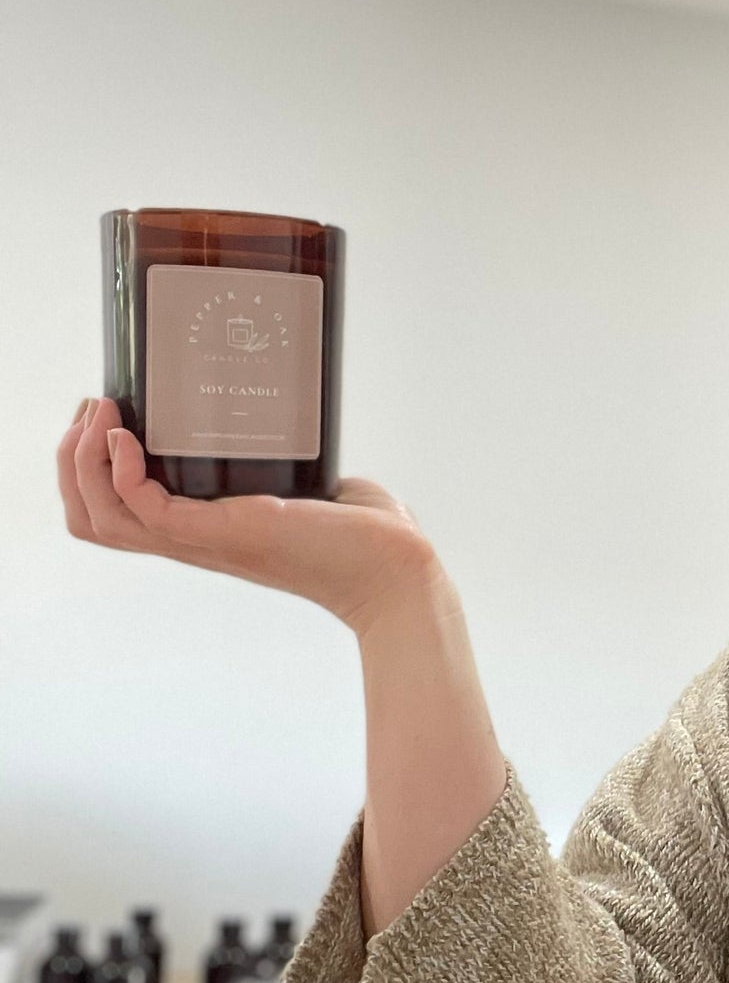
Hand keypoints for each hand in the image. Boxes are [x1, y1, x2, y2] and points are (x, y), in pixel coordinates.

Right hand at [59, 396, 442, 632]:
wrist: (401, 571)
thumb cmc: (372, 539)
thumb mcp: (318, 490)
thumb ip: (299, 471)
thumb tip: (304, 444)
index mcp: (211, 532)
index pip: (120, 518)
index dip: (93, 472)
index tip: (105, 420)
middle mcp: (199, 541)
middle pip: (93, 519)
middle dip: (73, 461)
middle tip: (92, 411)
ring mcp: (208, 539)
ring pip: (104, 516)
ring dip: (84, 459)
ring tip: (99, 414)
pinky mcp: (227, 531)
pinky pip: (145, 508)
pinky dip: (120, 470)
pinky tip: (128, 435)